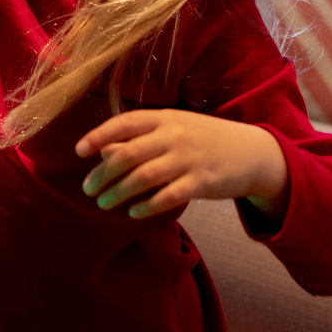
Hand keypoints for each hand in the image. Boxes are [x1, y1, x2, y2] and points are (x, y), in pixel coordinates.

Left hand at [75, 109, 287, 220]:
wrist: (253, 152)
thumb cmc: (204, 140)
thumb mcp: (174, 129)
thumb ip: (140, 138)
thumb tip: (103, 151)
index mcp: (164, 118)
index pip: (124, 123)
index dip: (98, 136)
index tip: (79, 151)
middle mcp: (174, 135)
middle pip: (128, 154)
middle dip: (103, 173)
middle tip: (88, 189)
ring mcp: (189, 158)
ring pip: (144, 177)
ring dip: (119, 192)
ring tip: (104, 203)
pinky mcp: (203, 182)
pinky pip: (168, 196)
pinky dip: (147, 206)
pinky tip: (133, 213)